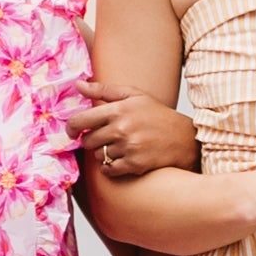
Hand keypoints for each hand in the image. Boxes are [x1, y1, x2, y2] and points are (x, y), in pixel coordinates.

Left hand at [64, 88, 200, 180]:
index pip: (80, 120)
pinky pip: (108, 170)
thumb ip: (103, 90)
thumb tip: (78, 84)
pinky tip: (121, 159)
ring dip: (103, 154)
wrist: (185, 138)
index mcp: (118, 110)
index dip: (70, 127)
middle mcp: (121, 129)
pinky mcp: (134, 165)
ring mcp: (128, 148)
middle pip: (87, 140)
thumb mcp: (134, 95)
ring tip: (120, 146)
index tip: (71, 131)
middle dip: (91, 140)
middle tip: (104, 137)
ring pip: (98, 156)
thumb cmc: (157, 115)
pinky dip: (110, 167)